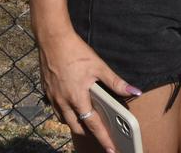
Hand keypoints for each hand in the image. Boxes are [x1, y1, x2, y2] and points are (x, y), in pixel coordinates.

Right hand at [38, 29, 141, 152]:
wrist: (52, 39)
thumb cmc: (75, 51)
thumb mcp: (99, 66)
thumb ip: (116, 82)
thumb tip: (134, 92)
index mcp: (78, 98)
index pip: (93, 125)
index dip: (104, 139)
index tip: (111, 149)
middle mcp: (63, 102)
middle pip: (77, 127)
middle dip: (89, 134)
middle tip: (101, 135)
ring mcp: (53, 98)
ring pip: (64, 120)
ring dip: (76, 124)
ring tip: (88, 121)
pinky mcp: (47, 91)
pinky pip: (57, 110)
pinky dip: (65, 113)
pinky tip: (72, 106)